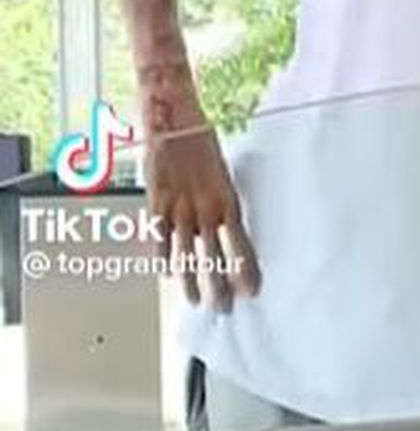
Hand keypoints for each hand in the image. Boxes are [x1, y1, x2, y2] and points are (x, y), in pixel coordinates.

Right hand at [144, 119, 261, 310]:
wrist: (176, 121)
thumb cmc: (203, 144)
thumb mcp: (223, 176)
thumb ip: (221, 205)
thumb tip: (219, 232)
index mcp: (227, 201)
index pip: (241, 245)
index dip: (246, 271)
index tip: (251, 291)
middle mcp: (204, 209)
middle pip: (215, 258)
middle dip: (220, 287)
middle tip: (225, 309)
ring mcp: (179, 209)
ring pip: (187, 255)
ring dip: (192, 281)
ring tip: (197, 301)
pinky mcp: (157, 203)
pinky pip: (159, 237)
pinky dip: (163, 256)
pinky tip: (166, 274)